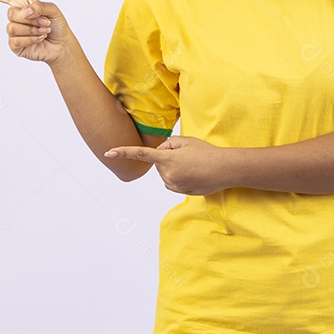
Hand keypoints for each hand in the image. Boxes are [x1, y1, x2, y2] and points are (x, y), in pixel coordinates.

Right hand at [0, 0, 72, 65]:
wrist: (61, 45)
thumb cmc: (57, 25)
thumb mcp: (52, 10)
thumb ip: (39, 6)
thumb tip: (25, 11)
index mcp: (21, 3)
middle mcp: (15, 16)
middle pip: (10, 13)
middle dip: (31, 18)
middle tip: (45, 22)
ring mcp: (13, 32)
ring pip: (12, 28)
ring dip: (32, 30)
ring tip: (43, 30)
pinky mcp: (14, 45)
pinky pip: (16, 40)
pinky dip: (31, 39)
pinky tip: (39, 39)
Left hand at [105, 136, 228, 195]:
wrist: (224, 170)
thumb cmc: (206, 153)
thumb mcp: (187, 141)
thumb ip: (169, 144)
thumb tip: (161, 151)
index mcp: (166, 158)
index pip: (141, 154)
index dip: (123, 152)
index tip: (109, 152)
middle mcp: (166, 173)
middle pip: (159, 162)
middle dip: (168, 157)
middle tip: (188, 155)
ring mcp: (173, 184)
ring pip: (166, 173)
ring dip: (175, 168)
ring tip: (193, 165)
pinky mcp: (180, 192)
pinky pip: (173, 182)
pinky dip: (180, 177)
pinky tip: (194, 174)